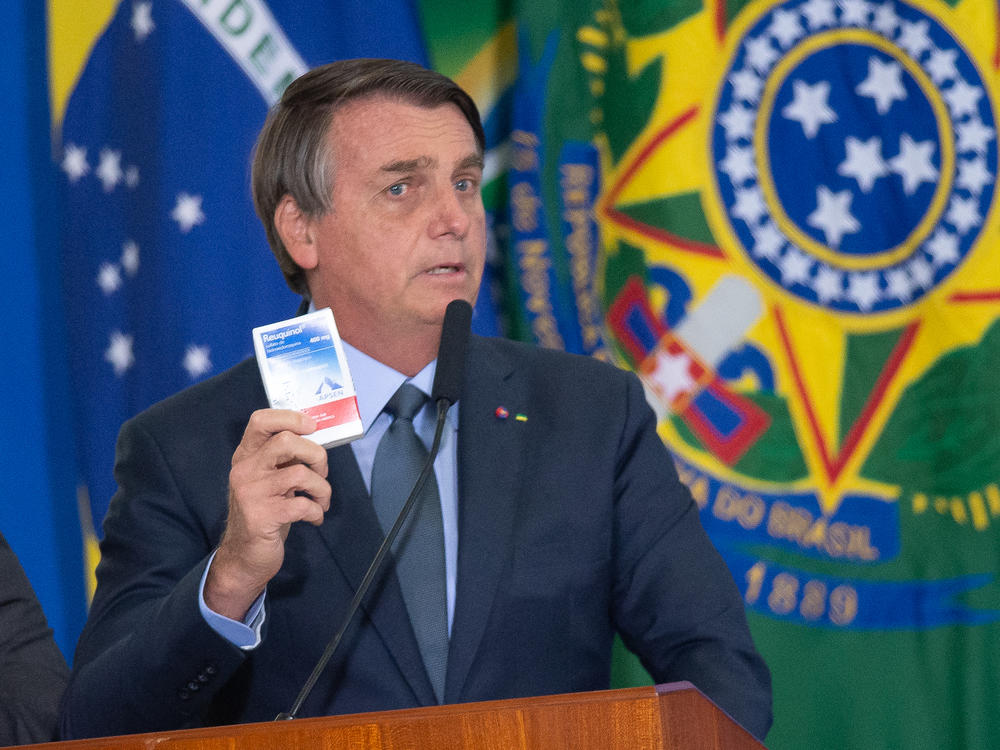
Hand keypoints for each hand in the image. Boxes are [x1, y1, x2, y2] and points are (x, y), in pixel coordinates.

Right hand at [204, 409, 330, 619]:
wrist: (244, 557)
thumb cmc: (265, 513)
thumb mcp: (269, 480)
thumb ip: (283, 459)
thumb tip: (316, 440)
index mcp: (246, 456)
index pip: (261, 420)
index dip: (290, 417)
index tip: (312, 427)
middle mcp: (245, 470)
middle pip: (287, 441)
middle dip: (316, 454)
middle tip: (321, 472)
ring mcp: (252, 493)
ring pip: (300, 473)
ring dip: (322, 488)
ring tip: (321, 501)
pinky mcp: (262, 516)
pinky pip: (303, 504)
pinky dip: (316, 510)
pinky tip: (314, 518)